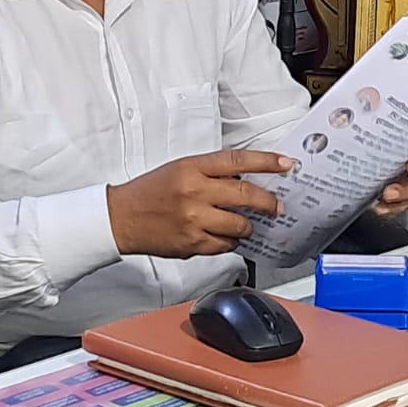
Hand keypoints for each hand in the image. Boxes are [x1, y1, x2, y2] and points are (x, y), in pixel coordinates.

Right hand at [106, 150, 292, 257]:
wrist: (120, 217)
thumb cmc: (150, 191)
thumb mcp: (180, 169)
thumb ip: (211, 172)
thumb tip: (247, 179)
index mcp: (192, 168)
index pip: (238, 161)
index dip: (267, 161)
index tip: (286, 164)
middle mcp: (194, 192)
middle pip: (246, 196)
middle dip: (268, 202)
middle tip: (277, 206)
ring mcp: (194, 220)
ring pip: (240, 226)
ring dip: (249, 226)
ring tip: (246, 224)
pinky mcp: (192, 244)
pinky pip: (225, 245)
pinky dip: (230, 241)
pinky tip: (225, 236)